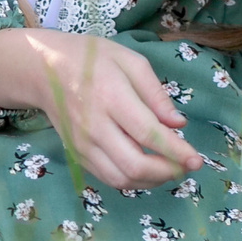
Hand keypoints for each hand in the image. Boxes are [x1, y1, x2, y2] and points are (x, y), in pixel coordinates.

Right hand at [0, 26, 202, 188]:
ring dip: (151, 181)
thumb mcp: (129, 61)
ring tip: (169, 168)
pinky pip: (109, 178)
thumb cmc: (91, 59)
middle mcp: (94, 127)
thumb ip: (156, 93)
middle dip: (167, 172)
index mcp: (111, 97)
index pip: (148, 135)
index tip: (197, 160)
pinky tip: (146, 168)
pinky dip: (132, 180)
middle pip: (135, 166)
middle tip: (185, 166)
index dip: (176, 152)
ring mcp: (83, 145)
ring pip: (122, 179)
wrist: (44, 70)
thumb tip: (178, 124)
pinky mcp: (77, 155)